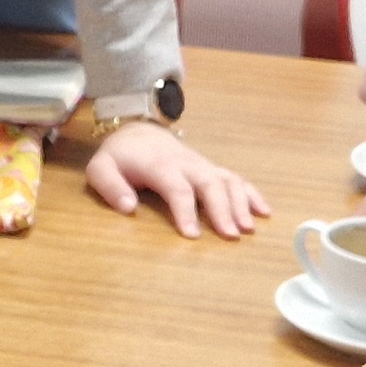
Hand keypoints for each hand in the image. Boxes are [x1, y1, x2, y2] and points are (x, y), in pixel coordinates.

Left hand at [80, 118, 267, 238]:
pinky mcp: (211, 168)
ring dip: (241, 203)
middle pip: (209, 184)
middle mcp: (187, 164)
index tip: (192, 235)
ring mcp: (202, 165)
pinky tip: (265, 212)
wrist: (138, 131)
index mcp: (160, 165)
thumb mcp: (101, 168)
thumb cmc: (120, 156)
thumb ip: (110, 186)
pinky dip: (252, 194)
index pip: (177, 188)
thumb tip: (128, 207)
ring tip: (249, 228)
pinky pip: (235, 178)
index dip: (185, 211)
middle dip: (222, 209)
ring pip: (227, 180)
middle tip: (231, 235)